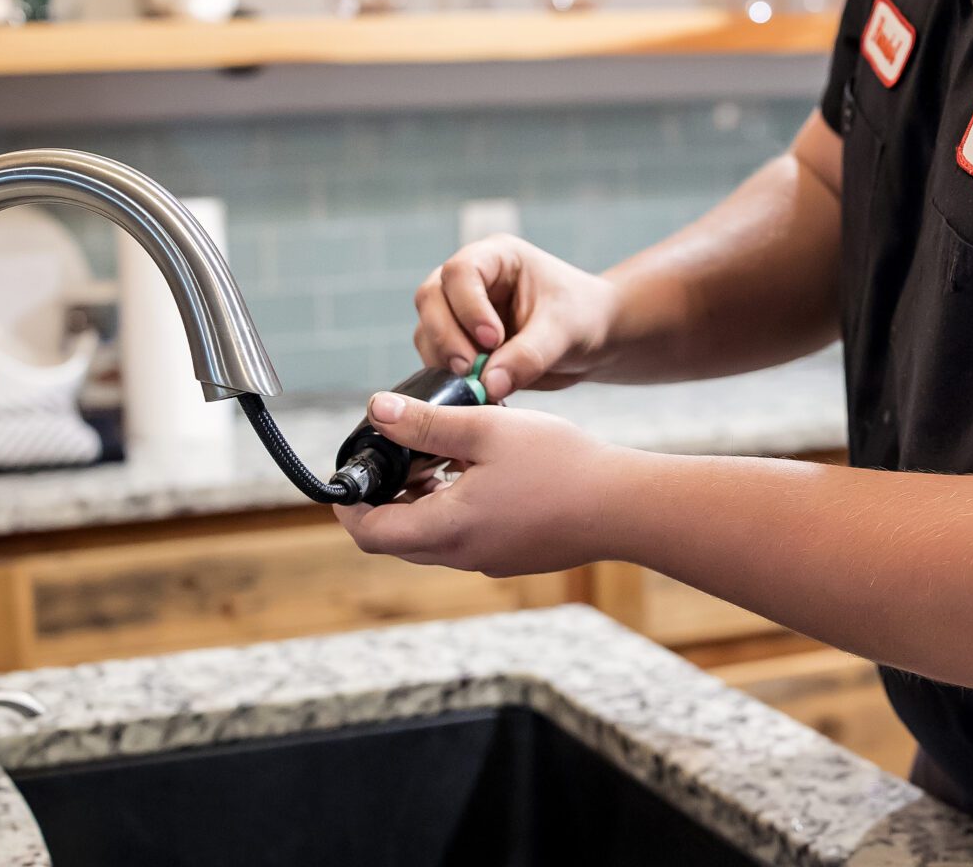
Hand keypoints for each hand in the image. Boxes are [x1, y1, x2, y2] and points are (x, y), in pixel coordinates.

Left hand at [333, 390, 633, 577]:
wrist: (624, 505)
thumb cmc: (559, 464)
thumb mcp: (485, 430)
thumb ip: (426, 424)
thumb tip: (376, 412)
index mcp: (446, 529)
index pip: (370, 534)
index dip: (348, 507)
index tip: (347, 477)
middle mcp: (461, 555)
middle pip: (397, 538)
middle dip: (385, 498)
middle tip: (396, 455)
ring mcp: (488, 560)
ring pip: (431, 537)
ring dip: (421, 500)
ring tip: (441, 454)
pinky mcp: (512, 555)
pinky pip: (464, 537)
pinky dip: (453, 508)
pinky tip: (479, 470)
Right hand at [413, 234, 620, 400]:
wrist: (592, 339)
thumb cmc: (583, 317)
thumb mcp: (564, 332)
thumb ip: (527, 356)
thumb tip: (487, 385)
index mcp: (496, 258)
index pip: (460, 272)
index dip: (468, 307)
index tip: (493, 340)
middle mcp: (469, 280)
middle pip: (431, 299)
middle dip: (447, 337)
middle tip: (471, 371)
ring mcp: (458, 311)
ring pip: (426, 331)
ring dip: (444, 360)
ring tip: (478, 384)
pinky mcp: (458, 343)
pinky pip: (435, 358)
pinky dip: (448, 377)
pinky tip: (476, 391)